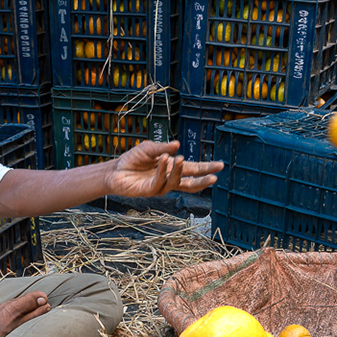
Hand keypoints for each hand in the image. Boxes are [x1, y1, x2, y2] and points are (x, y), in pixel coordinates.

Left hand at [103, 142, 222, 197]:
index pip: (193, 170)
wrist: (115, 170)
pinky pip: (159, 181)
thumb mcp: (149, 148)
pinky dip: (163, 169)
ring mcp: (160, 187)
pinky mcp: (149, 191)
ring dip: (180, 170)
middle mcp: (169, 180)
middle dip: (203, 180)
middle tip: (215, 176)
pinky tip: (164, 158)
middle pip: (191, 183)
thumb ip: (163, 147)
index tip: (220, 166)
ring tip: (181, 158)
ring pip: (176, 182)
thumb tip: (177, 144)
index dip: (206, 168)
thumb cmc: (133, 159)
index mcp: (172, 169)